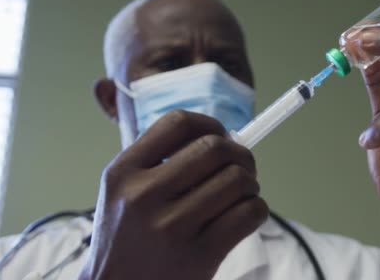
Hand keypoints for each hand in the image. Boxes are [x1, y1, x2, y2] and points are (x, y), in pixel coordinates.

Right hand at [79, 111, 267, 279]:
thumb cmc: (127, 238)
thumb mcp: (122, 191)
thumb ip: (158, 160)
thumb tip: (221, 138)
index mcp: (123, 172)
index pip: (177, 123)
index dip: (210, 124)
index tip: (221, 135)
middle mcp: (143, 196)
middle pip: (215, 148)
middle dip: (240, 154)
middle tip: (242, 167)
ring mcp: (171, 228)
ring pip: (237, 180)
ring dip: (250, 183)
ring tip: (243, 194)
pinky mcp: (199, 256)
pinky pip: (249, 213)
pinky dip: (257, 209)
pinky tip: (246, 215)